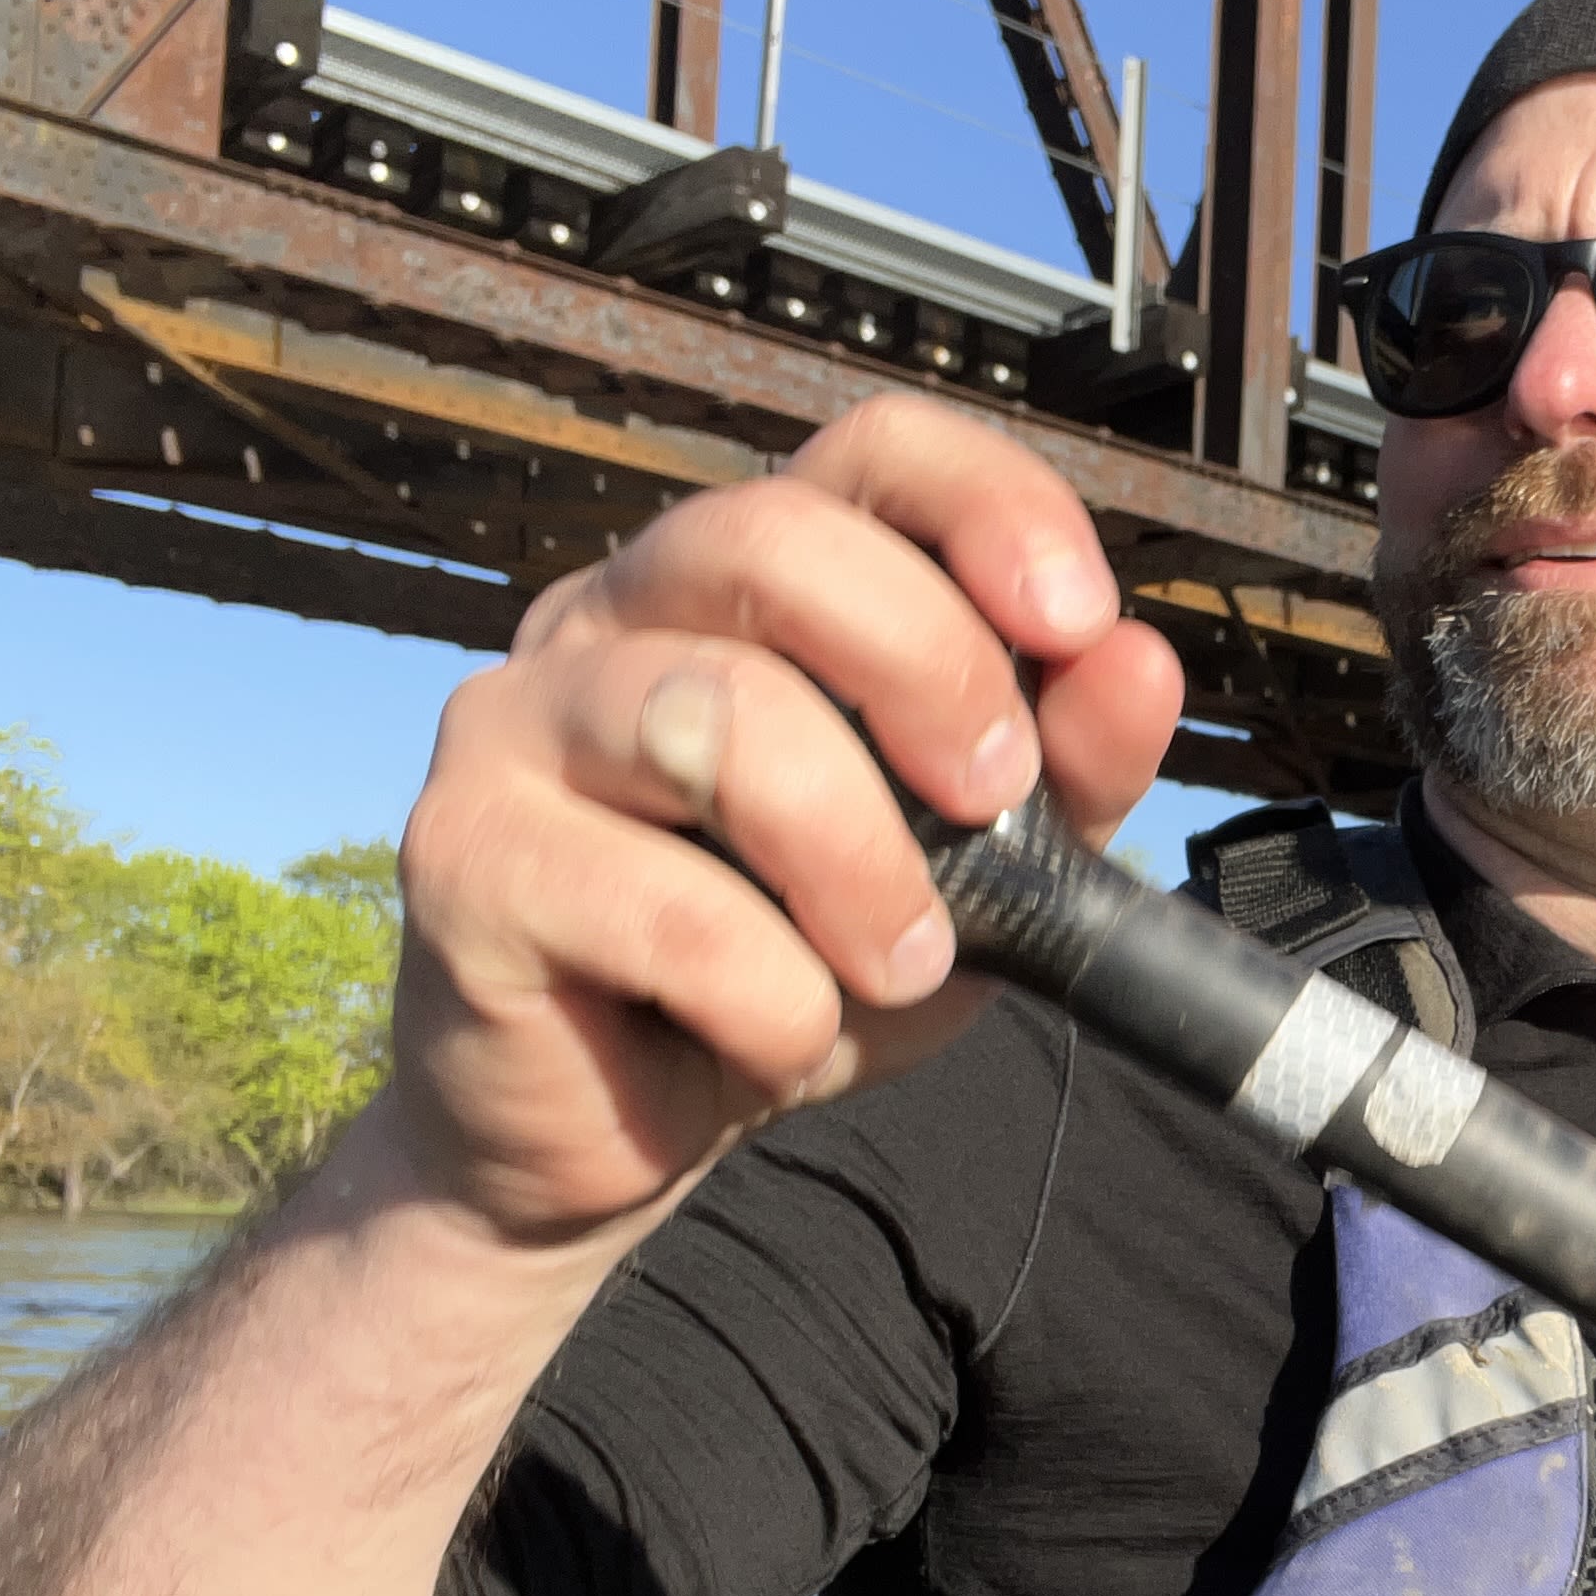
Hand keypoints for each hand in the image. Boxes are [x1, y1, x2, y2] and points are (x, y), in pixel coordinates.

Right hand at [381, 392, 1179, 1243]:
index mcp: (744, 586)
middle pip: (769, 538)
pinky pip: (649, 900)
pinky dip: (762, 992)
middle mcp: (614, 614)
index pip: (868, 454)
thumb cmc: (788, 971)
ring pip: (710, 713)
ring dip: (854, 858)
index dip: (987, 505)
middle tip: (994, 799)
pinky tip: (773, 1034)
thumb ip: (1066, 776)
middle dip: (926, 667)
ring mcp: (517, 720)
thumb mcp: (977, 880)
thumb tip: (1137, 663)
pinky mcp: (459, 856)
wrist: (627, 1141)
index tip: (1077, 622)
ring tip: (901, 961)